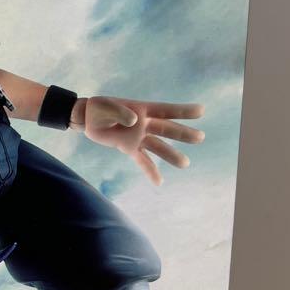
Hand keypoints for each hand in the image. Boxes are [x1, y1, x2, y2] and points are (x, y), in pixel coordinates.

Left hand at [76, 97, 203, 184]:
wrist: (88, 119)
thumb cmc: (99, 109)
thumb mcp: (106, 106)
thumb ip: (120, 112)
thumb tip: (134, 121)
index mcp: (142, 109)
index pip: (165, 110)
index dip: (183, 110)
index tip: (201, 111)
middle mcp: (144, 124)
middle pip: (166, 129)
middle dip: (183, 133)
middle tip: (200, 137)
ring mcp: (138, 137)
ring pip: (157, 146)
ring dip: (171, 155)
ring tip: (185, 164)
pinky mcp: (129, 148)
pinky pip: (142, 160)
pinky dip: (150, 171)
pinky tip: (159, 182)